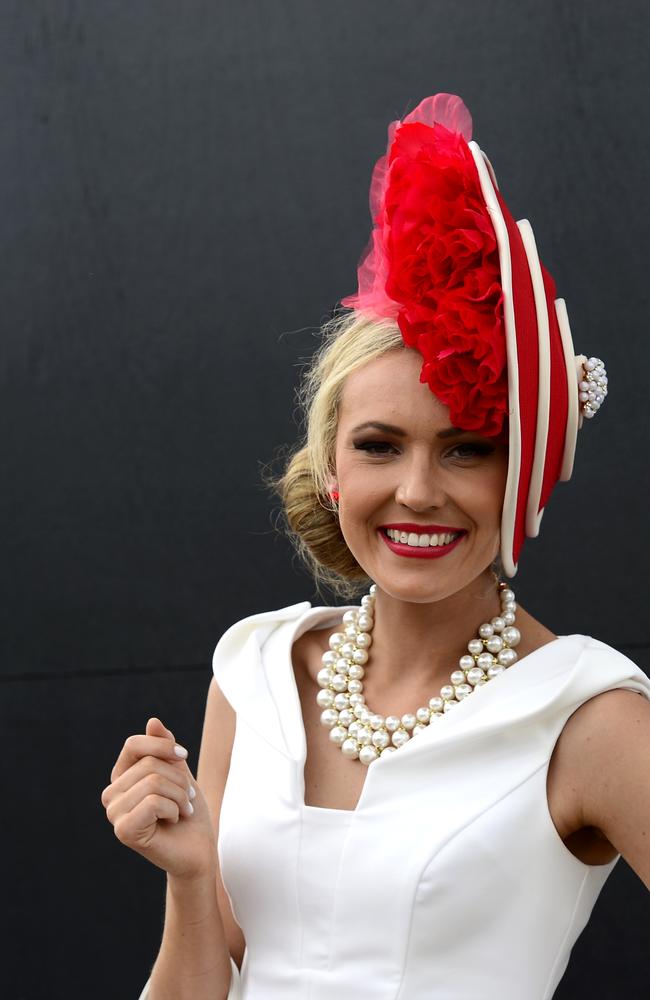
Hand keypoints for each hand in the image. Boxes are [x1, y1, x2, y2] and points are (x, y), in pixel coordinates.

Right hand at [100, 717, 217, 881]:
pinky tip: (174, 822)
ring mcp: (114, 814)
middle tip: (187, 798)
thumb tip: (152, 721)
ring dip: (180, 795)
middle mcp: (112, 794)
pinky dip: (174, 809)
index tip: (184, 756)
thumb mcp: (179, 772)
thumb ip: (164, 748)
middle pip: (148, 764)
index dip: (163, 746)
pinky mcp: (123, 831)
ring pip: (153, 782)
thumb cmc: (188, 811)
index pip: (133, 745)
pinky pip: (153, 802)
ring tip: (183, 810)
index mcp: (121, 777)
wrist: (198, 850)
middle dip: (179, 779)